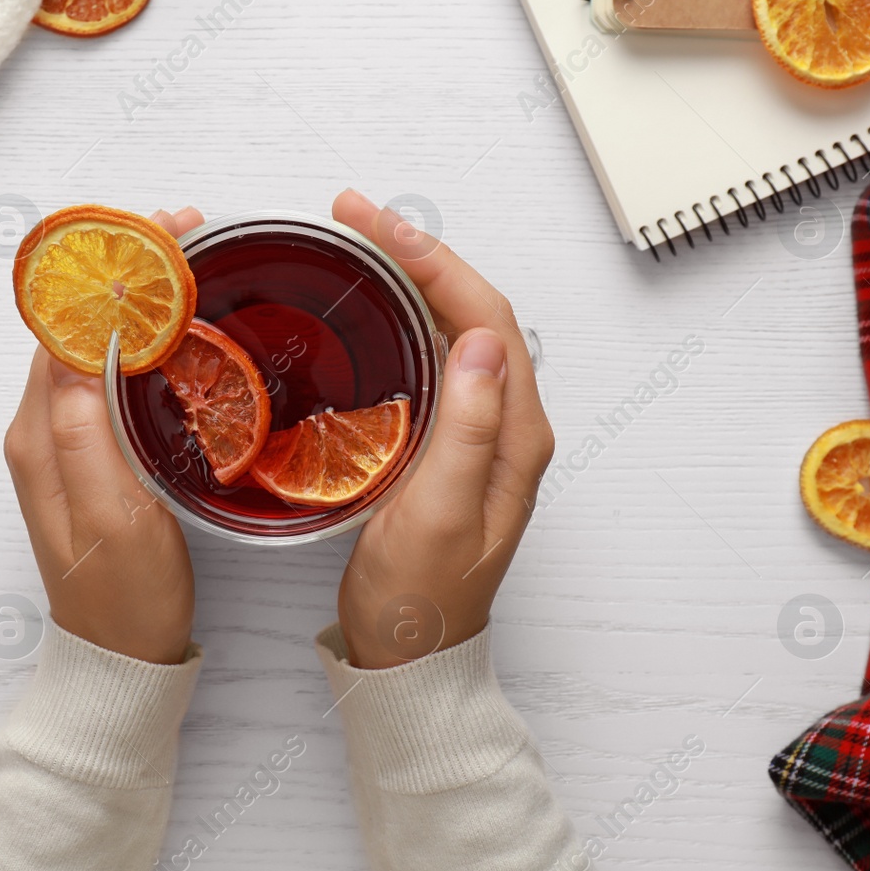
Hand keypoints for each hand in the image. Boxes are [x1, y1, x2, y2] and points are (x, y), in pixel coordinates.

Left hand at [2, 207, 205, 664]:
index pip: (65, 328)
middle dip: (124, 275)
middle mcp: (39, 431)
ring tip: (186, 269)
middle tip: (187, 237)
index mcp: (40, 436)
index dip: (110, 275)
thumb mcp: (113, 518)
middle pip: (74, 328)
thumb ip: (86, 436)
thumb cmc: (125, 596)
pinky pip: (103, 381)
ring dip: (132, 303)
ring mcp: (59, 444)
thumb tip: (78, 353)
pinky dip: (136, 343)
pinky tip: (173, 336)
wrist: (122, 657)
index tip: (163, 237)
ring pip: (90, 350)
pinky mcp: (85, 458)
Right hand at [329, 190, 554, 667]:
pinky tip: (370, 310)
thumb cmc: (419, 599)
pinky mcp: (447, 444)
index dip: (433, 261)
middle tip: (354, 215)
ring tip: (359, 241)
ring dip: (410, 277)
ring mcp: (478, 434)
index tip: (377, 226)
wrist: (409, 655)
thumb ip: (467, 431)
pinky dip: (402, 318)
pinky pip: (433, 360)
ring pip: (453, 328)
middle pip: (472, 310)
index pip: (486, 318)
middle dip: (417, 252)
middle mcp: (506, 426)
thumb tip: (482, 342)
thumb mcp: (438, 516)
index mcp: (515, 436)